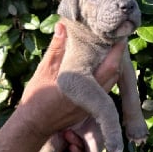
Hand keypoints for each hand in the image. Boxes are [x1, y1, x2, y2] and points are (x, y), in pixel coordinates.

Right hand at [23, 21, 125, 151]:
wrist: (33, 125)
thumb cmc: (37, 97)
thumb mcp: (44, 70)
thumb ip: (56, 49)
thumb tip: (62, 26)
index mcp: (83, 86)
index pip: (109, 66)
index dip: (117, 51)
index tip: (119, 36)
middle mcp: (92, 98)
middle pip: (114, 75)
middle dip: (116, 57)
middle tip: (115, 41)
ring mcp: (91, 106)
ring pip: (110, 83)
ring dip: (111, 68)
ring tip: (108, 51)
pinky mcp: (88, 111)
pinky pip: (103, 91)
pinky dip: (104, 78)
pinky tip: (97, 69)